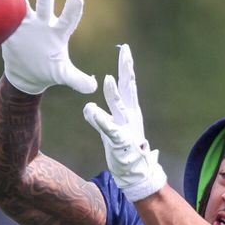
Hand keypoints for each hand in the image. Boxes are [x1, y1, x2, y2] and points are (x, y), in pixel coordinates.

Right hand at [1, 0, 96, 94]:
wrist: (27, 73)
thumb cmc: (48, 72)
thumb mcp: (62, 75)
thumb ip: (76, 79)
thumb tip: (92, 87)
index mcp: (58, 33)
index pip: (67, 20)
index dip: (72, 10)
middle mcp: (44, 22)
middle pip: (45, 2)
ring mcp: (27, 22)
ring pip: (23, 1)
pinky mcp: (12, 26)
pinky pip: (7, 11)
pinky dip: (1, 0)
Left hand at [83, 44, 166, 201]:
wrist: (136, 174)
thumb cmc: (124, 151)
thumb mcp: (110, 132)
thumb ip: (99, 119)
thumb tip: (88, 108)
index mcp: (130, 111)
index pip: (127, 84)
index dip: (126, 67)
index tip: (125, 49)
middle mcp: (131, 116)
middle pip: (128, 88)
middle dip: (127, 69)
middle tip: (126, 51)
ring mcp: (127, 128)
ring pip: (120, 107)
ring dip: (113, 93)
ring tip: (107, 78)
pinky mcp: (120, 142)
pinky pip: (109, 129)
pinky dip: (101, 120)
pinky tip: (91, 110)